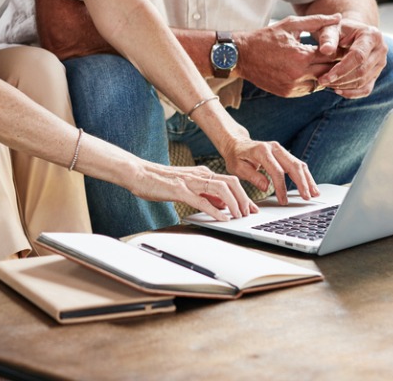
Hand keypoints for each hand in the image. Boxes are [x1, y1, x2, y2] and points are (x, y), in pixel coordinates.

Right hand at [130, 163, 258, 221]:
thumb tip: (223, 205)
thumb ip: (205, 194)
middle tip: (248, 214)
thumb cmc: (161, 181)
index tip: (253, 209)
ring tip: (238, 217)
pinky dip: (216, 211)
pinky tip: (222, 219)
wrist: (139, 173)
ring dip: (234, 204)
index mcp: (203, 173)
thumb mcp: (188, 186)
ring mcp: (191, 181)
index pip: (231, 182)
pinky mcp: (181, 190)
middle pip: (232, 183)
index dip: (245, 196)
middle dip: (244, 199)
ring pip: (222, 189)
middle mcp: (200, 174)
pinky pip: (203, 200)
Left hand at [221, 137, 319, 205]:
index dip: (281, 187)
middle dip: (302, 182)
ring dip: (308, 179)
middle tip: (307, 197)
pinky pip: (297, 164)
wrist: (236, 144)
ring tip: (315, 192)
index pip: (277, 171)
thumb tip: (267, 187)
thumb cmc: (236, 157)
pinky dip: (305, 175)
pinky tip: (310, 185)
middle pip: (293, 165)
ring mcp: (280, 149)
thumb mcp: (237, 168)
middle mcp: (274, 148)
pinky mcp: (284, 154)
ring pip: (298, 164)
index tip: (283, 200)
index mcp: (262, 151)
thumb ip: (252, 176)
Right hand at [234, 14, 341, 97]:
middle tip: (341, 57)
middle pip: (329, 71)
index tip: (344, 46)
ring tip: (328, 64)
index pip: (332, 55)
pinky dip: (313, 82)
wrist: (241, 56)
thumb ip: (316, 21)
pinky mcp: (287, 93)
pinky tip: (312, 72)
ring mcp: (293, 86)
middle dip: (336, 64)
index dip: (340, 50)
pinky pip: (309, 90)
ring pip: (321, 83)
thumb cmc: (266, 37)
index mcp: (301, 56)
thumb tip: (338, 17)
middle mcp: (299, 74)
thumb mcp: (290, 24)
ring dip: (325, 74)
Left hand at [312, 18, 387, 98]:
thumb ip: (327, 37)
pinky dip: (352, 93)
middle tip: (322, 81)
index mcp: (372, 35)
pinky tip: (337, 90)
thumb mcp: (330, 28)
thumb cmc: (337, 29)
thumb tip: (326, 50)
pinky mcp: (377, 73)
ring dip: (343, 86)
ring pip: (363, 81)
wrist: (349, 32)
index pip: (358, 56)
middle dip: (340, 79)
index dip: (341, 69)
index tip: (325, 77)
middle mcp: (381, 49)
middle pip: (362, 71)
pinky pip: (366, 89)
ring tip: (327, 83)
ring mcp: (381, 62)